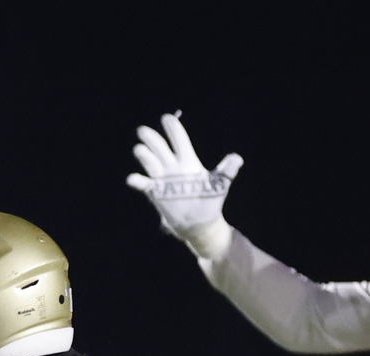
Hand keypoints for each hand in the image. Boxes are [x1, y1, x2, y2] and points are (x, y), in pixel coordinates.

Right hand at [127, 113, 241, 255]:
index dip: (173, 129)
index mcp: (189, 161)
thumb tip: (236, 158)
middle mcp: (174, 168)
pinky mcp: (156, 194)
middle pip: (161, 148)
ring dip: (144, 156)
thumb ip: (227, 170)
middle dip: (152, 139)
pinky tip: (133, 179)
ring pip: (151, 163)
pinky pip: (145, 185)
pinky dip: (138, 181)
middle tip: (142, 130)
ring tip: (139, 149)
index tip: (166, 118)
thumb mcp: (220, 185)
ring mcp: (163, 180)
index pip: (179, 141)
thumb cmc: (211, 202)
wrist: (200, 223)